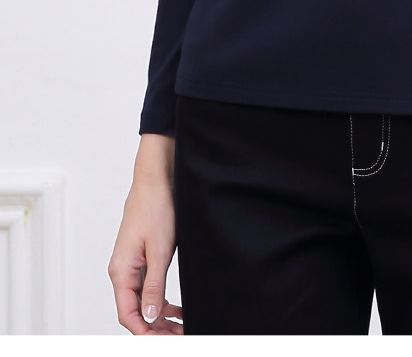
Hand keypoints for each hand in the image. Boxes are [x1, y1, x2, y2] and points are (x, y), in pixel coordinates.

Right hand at [108, 168, 182, 334]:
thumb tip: (150, 316)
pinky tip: (174, 307)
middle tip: (180, 335)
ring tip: (180, 325)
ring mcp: (130, 265)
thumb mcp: (159, 250)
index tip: (167, 341)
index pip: (128, 315)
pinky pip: (145, 288)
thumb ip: (154, 286)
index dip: (146, 333)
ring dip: (159, 316)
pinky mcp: (139, 258)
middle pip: (134, 312)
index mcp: (121, 271)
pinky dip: (159, 300)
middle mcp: (121, 271)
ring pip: (141, 301)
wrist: (155, 180)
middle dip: (156, 328)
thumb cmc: (155, 207)